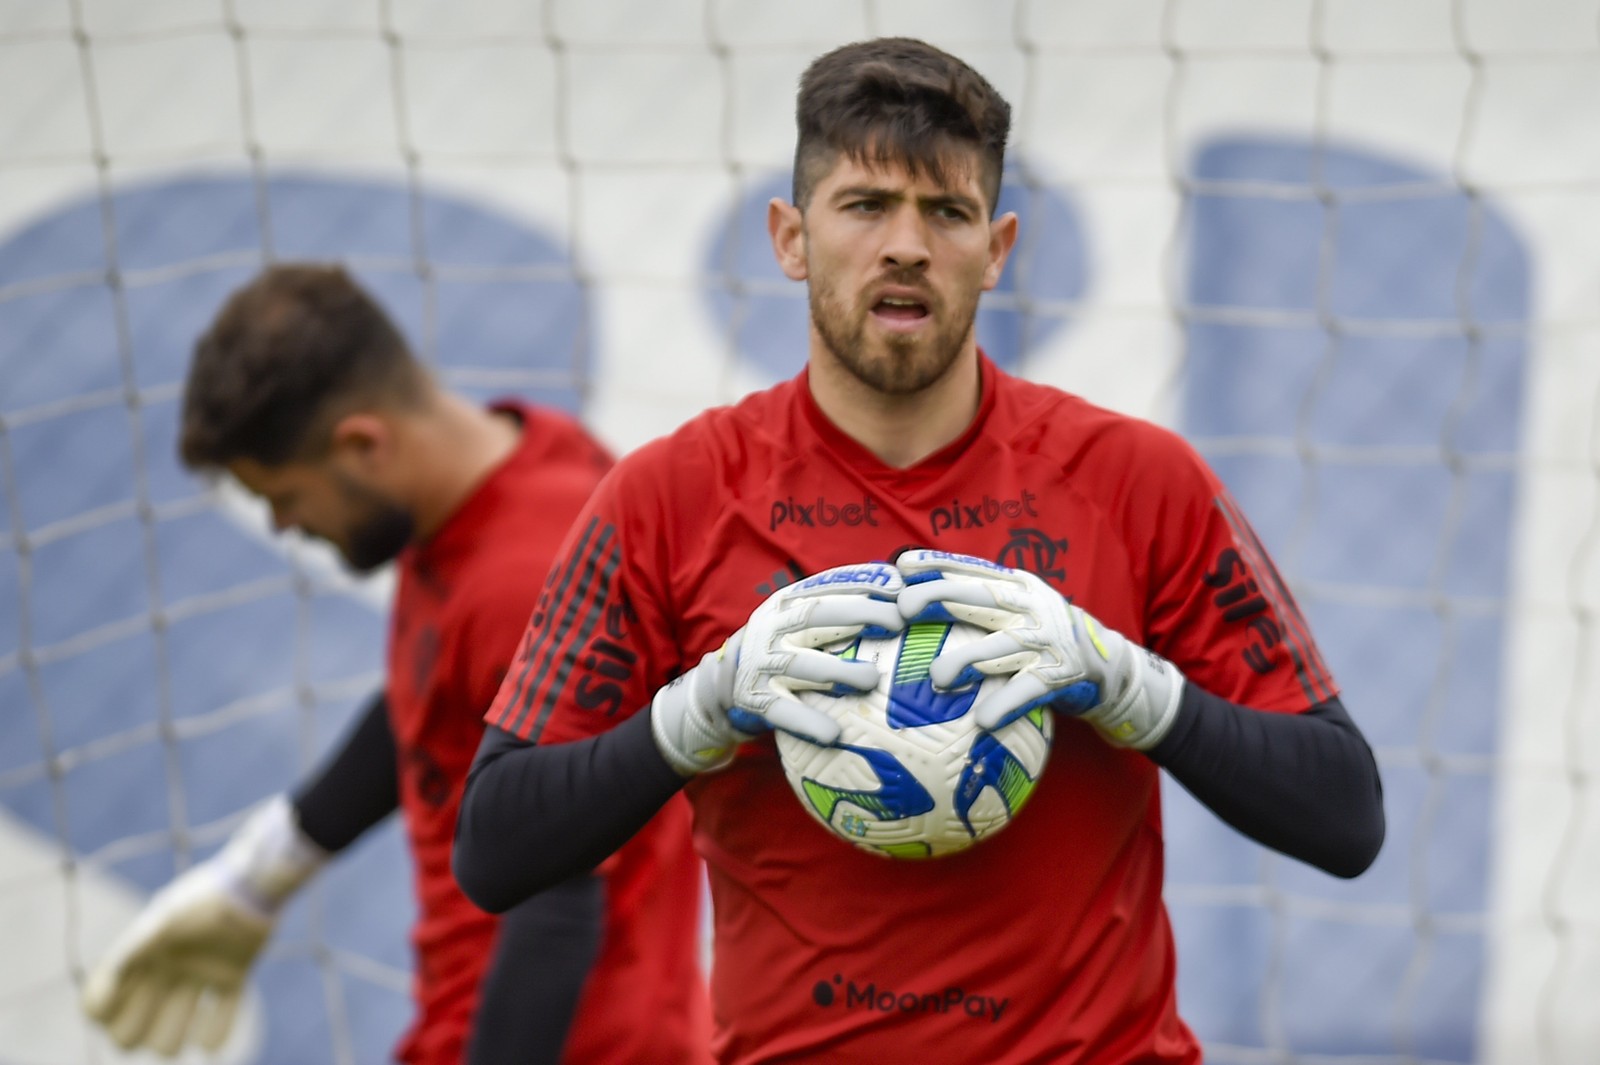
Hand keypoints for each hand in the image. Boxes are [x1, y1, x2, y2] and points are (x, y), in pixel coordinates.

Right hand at [81, 796, 325, 1055]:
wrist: (253, 885)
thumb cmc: (203, 899)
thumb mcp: (163, 920)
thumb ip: (135, 949)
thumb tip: (107, 983)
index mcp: (140, 957)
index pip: (99, 1001)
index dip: (100, 1009)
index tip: (109, 1006)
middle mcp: (164, 972)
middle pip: (129, 1032)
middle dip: (133, 1035)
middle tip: (153, 1017)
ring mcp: (197, 978)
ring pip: (170, 1038)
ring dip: (173, 1039)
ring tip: (186, 1024)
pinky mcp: (231, 979)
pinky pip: (220, 1024)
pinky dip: (215, 1036)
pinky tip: (212, 1035)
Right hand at [650, 562, 903, 774]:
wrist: (723, 682)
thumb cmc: (784, 646)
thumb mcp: (799, 618)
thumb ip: (838, 605)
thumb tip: (899, 590)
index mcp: (787, 603)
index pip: (827, 585)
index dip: (863, 584)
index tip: (898, 588)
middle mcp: (772, 628)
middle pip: (816, 616)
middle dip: (858, 615)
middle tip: (896, 622)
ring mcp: (762, 664)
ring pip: (801, 665)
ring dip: (838, 670)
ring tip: (872, 678)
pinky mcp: (756, 700)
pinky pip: (783, 712)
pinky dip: (807, 722)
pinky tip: (833, 734)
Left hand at [895, 550, 1183, 748]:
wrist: (1109, 668)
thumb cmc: (1044, 640)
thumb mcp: (1017, 612)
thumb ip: (978, 604)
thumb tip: (914, 597)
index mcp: (1018, 587)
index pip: (973, 570)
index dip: (939, 565)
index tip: (903, 564)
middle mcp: (1032, 608)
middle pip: (981, 598)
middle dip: (941, 598)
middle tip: (903, 607)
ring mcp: (1048, 641)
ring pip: (1002, 647)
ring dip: (968, 660)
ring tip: (937, 678)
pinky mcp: (1061, 675)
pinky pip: (1030, 690)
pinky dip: (1007, 704)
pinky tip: (983, 720)